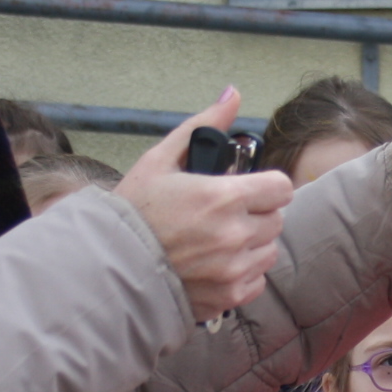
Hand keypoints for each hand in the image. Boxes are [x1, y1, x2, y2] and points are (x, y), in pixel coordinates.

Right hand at [116, 90, 295, 318]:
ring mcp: (233, 269)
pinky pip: (256, 280)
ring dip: (252, 243)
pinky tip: (215, 264)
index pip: (281, 188)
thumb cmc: (133, 210)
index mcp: (223, 197)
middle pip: (276, 219)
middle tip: (225, 214)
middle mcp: (234, 235)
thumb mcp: (161, 159)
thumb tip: (232, 94)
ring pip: (268, 250)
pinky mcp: (228, 296)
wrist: (109, 265)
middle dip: (256, 213)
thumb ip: (204, 126)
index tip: (249, 188)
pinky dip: (242, 272)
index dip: (266, 185)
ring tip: (218, 239)